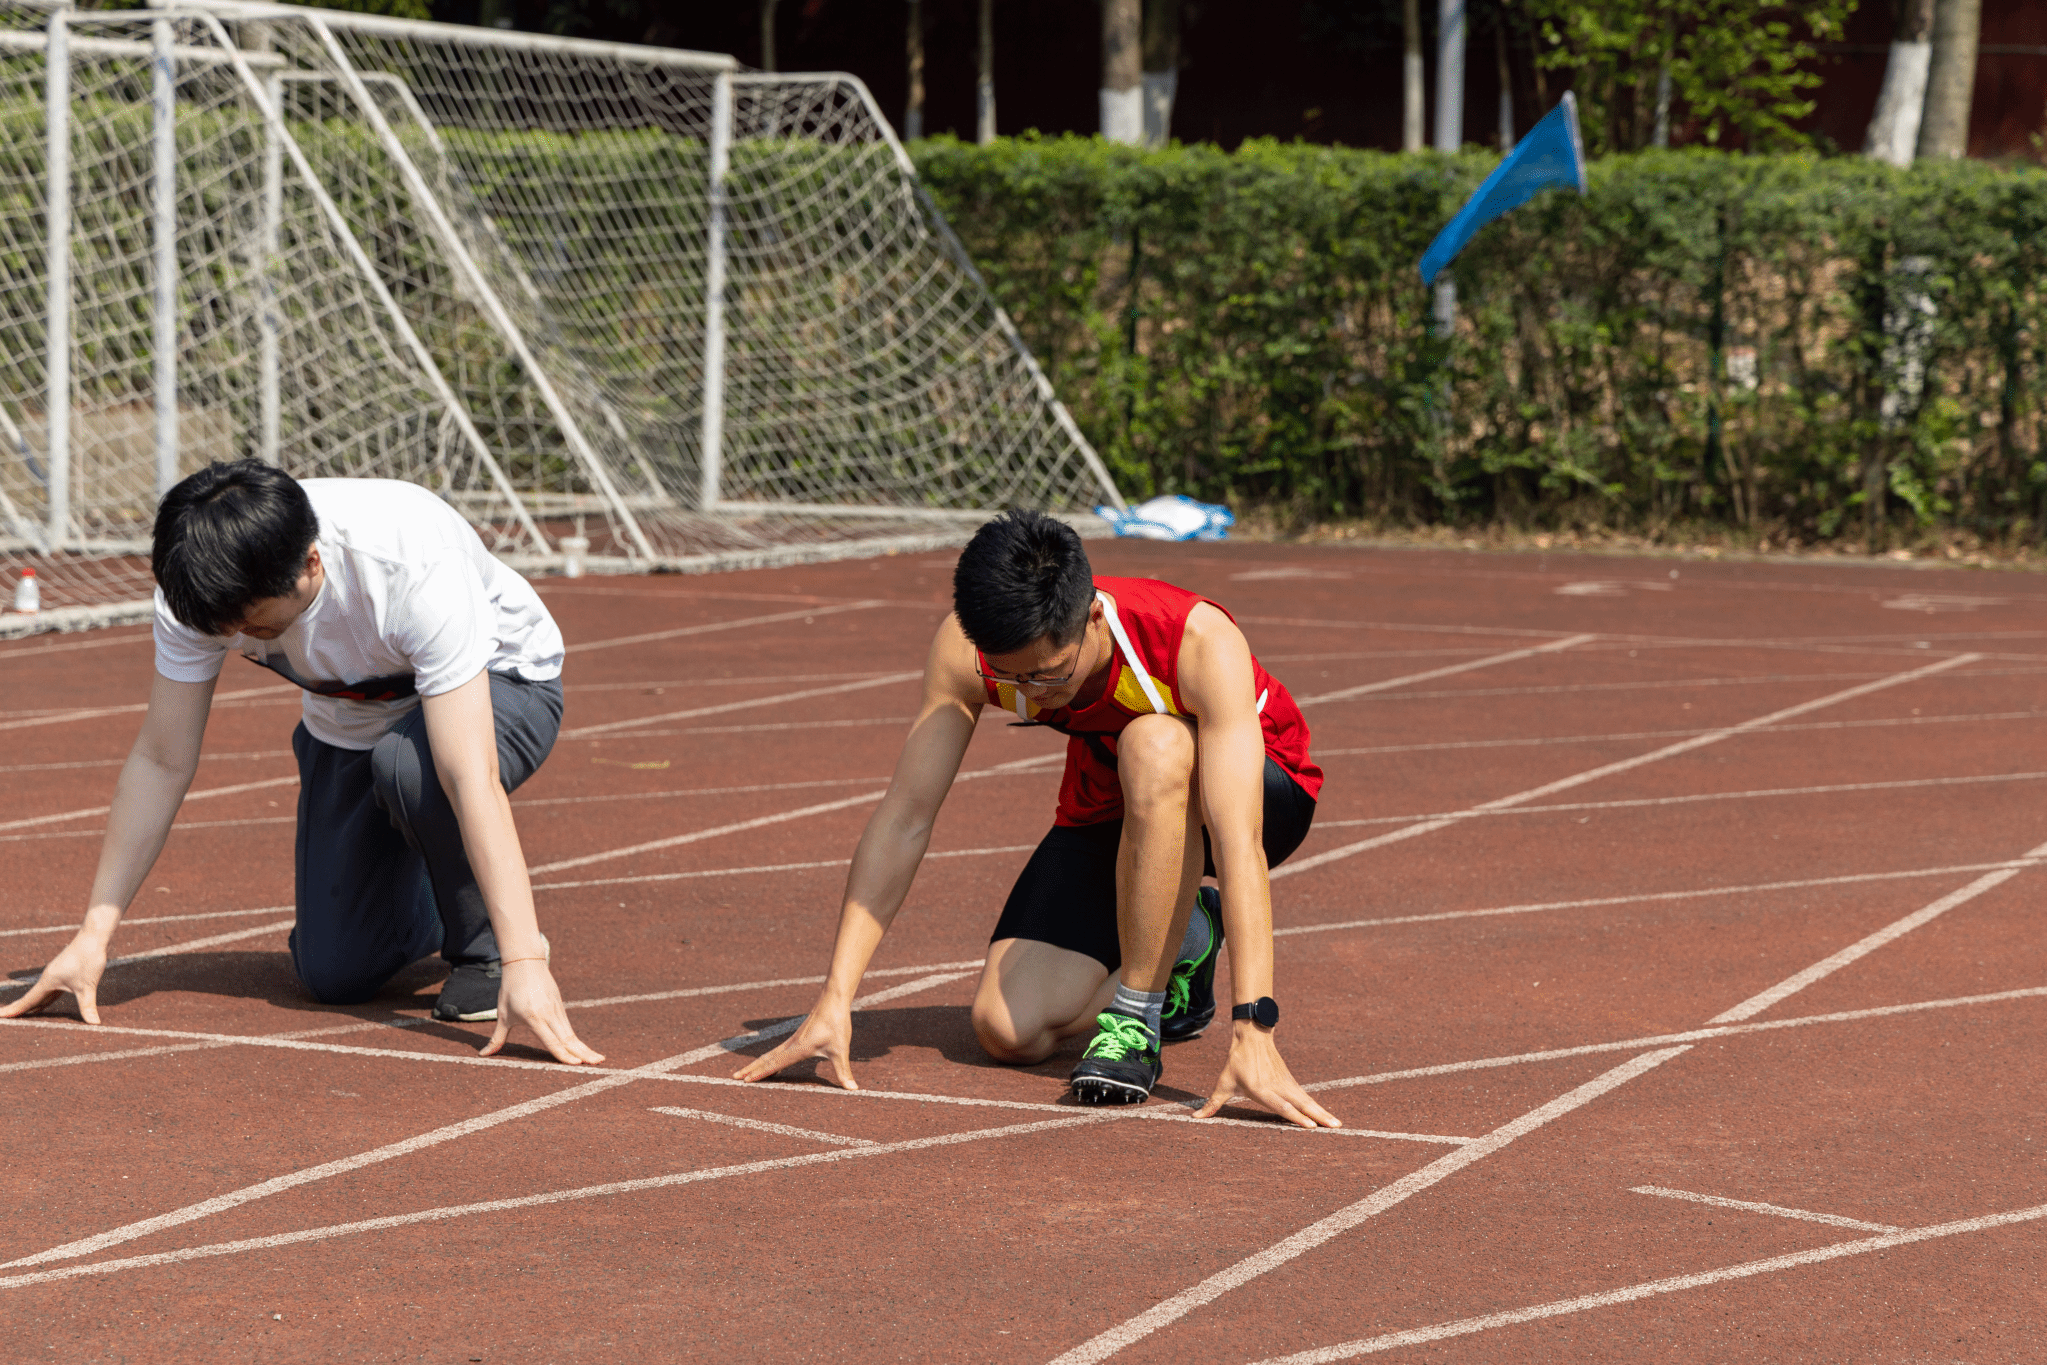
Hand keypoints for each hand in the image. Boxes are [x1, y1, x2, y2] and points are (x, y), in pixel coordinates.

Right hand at [0, 932, 110, 1024]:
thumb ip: (88, 1006)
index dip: (14, 1010)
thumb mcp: (87, 986)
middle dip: (20, 1009)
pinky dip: (46, 998)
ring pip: (41, 994)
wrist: (93, 936)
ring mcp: (56, 974)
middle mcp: (48, 978)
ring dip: (33, 1005)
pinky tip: (47, 1002)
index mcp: (48, 982)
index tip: (0, 1016)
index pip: (27, 1001)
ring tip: (25, 1014)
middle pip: (31, 998)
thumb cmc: (88, 959)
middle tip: (7, 1017)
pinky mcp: (65, 972)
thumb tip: (95, 1024)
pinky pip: (51, 990)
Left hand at [481, 959, 604, 1064]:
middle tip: (598, 1063)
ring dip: (585, 1047)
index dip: (564, 1054)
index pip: (552, 1041)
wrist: (525, 962)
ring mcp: (557, 1009)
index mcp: (535, 1018)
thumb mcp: (503, 1015)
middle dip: (584, 1052)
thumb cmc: (511, 989)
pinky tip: (583, 1048)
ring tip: (598, 1059)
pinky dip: (577, 1039)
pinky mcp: (560, 1005)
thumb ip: (497, 1038)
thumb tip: (483, 1055)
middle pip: (569, 1038)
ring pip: (572, 1033)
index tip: (576, 1064)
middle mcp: (549, 1014)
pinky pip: (569, 1026)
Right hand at [733, 998, 856, 1088]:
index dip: (760, 1073)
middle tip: (735, 1077)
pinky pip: (779, 1050)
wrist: (834, 999)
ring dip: (757, 1063)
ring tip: (746, 1071)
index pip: (774, 1064)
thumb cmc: (836, 1023)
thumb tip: (852, 1089)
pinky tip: (771, 1061)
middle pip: (767, 1059)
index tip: (745, 1080)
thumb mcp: (841, 1050)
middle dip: (751, 1069)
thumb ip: (844, 1072)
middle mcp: (791, 1045)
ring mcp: (793, 1039)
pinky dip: (769, 1057)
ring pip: (771, 1054)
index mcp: (797, 1049)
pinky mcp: (798, 1036)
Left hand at [1196, 1020, 1341, 1128]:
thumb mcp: (1223, 1083)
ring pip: (1307, 1100)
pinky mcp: (1291, 1081)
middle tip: (1334, 1127)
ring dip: (1323, 1112)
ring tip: (1338, 1124)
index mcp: (1261, 1089)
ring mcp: (1286, 1083)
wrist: (1253, 1036)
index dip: (1295, 1116)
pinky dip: (1318, 1107)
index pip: (1281, 1105)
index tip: (1310, 1126)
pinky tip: (1328, 1117)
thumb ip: (1212, 1104)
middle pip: (1301, 1104)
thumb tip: (1195, 1118)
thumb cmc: (1237, 1062)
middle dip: (1318, 1117)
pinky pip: (1306, 1097)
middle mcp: (1277, 1087)